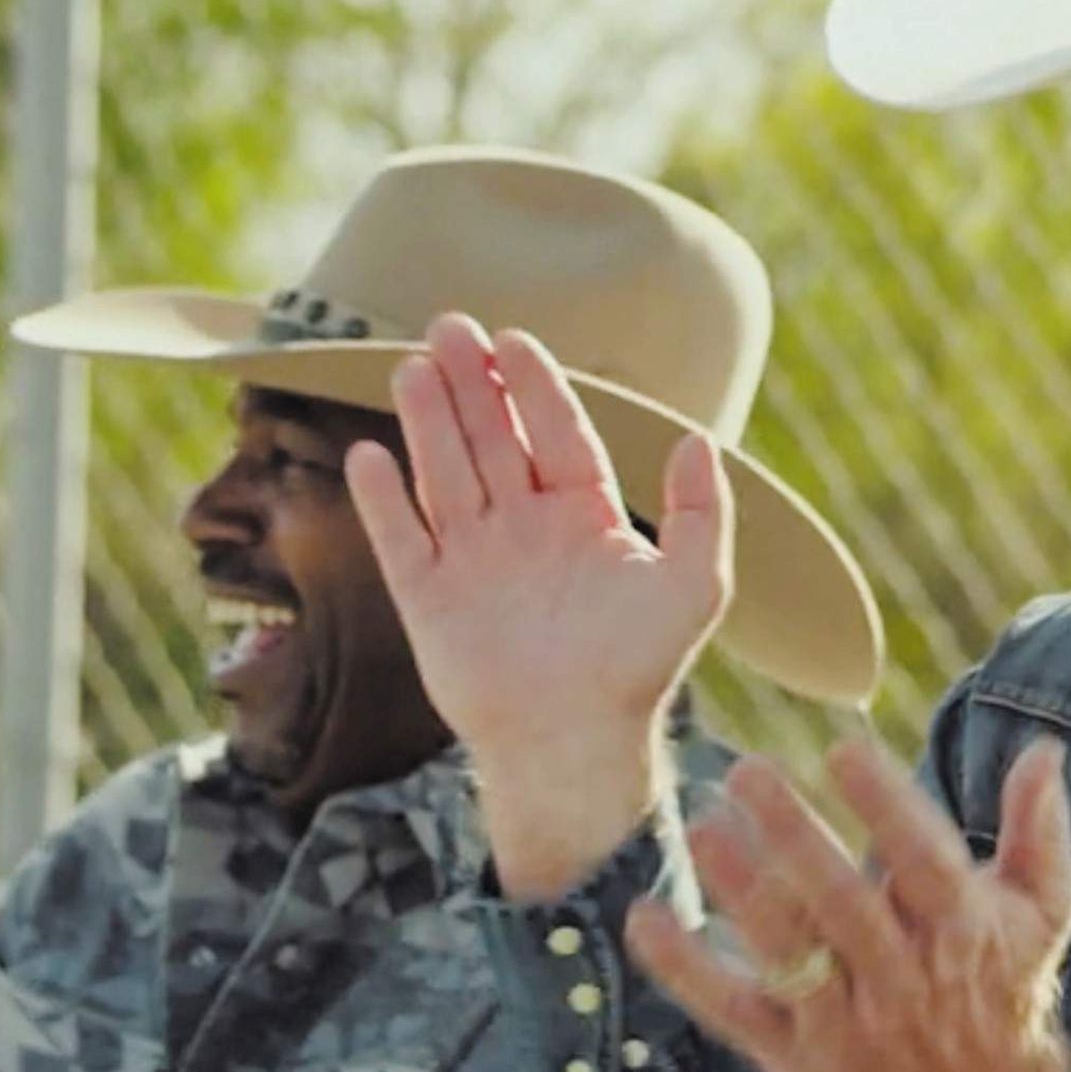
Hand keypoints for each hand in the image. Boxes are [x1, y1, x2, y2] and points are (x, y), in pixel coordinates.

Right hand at [347, 313, 733, 897]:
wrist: (575, 745)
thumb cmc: (640, 667)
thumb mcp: (693, 585)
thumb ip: (700, 512)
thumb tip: (699, 440)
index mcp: (586, 517)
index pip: (557, 434)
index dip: (536, 387)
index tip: (514, 340)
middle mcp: (527, 528)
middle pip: (493, 439)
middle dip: (472, 384)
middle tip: (450, 326)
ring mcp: (474, 559)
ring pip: (445, 473)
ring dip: (428, 421)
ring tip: (412, 366)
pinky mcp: (430, 600)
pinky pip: (401, 538)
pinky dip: (384, 498)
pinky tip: (370, 453)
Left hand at [627, 737, 1070, 1071]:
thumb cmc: (1005, 982)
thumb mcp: (1042, 909)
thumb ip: (1038, 828)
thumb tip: (1044, 749)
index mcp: (962, 933)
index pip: (924, 862)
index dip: (887, 805)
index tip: (845, 746)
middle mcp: (903, 980)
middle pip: (844, 904)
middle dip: (796, 836)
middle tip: (748, 769)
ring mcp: (844, 1024)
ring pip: (789, 955)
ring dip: (740, 891)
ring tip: (700, 827)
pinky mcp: (794, 1056)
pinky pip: (733, 1011)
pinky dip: (686, 969)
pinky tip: (646, 917)